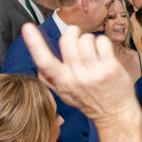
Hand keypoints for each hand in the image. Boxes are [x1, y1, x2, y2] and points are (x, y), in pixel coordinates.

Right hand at [21, 23, 136, 124]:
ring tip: (92, 48)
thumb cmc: (87, 101)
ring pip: (86, 39)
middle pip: (67, 41)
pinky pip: (102, 42)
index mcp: (61, 82)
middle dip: (72, 32)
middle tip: (76, 35)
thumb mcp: (63, 93)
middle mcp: (76, 77)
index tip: (27, 27)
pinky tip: (103, 51)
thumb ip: (49, 76)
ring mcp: (94, 72)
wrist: (114, 114)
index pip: (43, 61)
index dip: (34, 43)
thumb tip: (35, 55)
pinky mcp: (110, 68)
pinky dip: (102, 42)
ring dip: (89, 38)